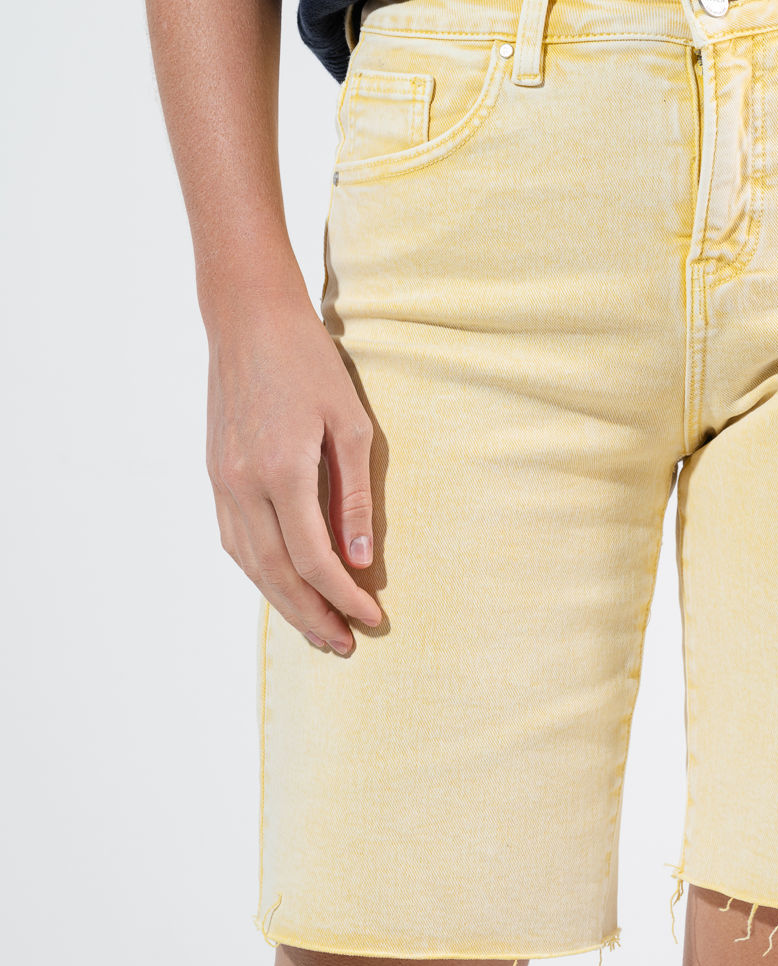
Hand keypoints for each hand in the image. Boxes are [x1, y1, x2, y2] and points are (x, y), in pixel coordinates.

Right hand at [206, 299, 383, 652]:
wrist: (248, 319)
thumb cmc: (310, 362)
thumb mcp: (351, 423)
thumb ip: (355, 495)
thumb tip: (361, 557)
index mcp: (282, 471)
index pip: (315, 558)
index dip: (345, 596)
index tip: (374, 618)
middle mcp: (244, 484)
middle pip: (277, 573)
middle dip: (312, 616)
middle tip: (343, 646)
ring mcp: (222, 481)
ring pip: (249, 562)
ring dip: (283, 602)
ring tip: (316, 629)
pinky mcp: (215, 473)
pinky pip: (234, 539)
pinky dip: (259, 571)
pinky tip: (281, 584)